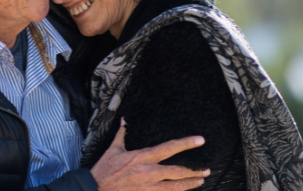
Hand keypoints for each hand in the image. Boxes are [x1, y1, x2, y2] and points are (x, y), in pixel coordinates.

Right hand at [90, 118, 209, 190]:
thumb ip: (122, 134)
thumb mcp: (113, 149)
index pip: (168, 148)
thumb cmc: (104, 169)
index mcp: (142, 157)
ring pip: (175, 186)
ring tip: (201, 180)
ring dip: (190, 183)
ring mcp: (149, 187)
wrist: (96, 189)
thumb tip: (125, 119)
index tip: (200, 140)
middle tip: (206, 168)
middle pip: (178, 171)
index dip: (186, 144)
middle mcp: (148, 172)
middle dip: (194, 169)